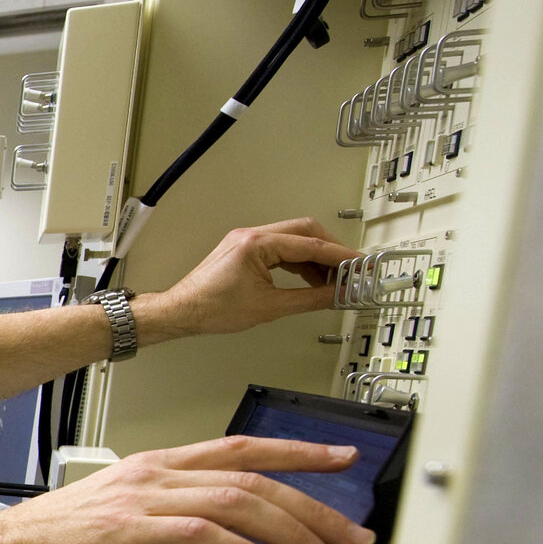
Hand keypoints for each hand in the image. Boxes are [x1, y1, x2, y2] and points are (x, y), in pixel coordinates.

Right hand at [0, 434, 376, 543]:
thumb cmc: (58, 534)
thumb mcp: (123, 509)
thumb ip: (169, 510)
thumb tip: (210, 529)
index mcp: (159, 463)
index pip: (242, 446)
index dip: (298, 452)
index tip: (341, 459)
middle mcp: (159, 471)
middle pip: (255, 477)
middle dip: (314, 506)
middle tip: (352, 534)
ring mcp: (147, 497)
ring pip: (241, 503)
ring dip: (293, 534)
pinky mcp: (134, 528)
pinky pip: (207, 536)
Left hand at [141, 218, 348, 338]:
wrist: (182, 311)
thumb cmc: (211, 308)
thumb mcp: (269, 308)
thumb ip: (310, 299)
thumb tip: (337, 295)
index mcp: (257, 243)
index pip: (311, 244)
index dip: (340, 256)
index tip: (360, 266)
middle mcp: (252, 234)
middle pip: (306, 232)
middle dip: (332, 251)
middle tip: (351, 270)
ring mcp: (248, 240)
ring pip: (294, 239)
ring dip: (316, 258)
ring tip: (333, 280)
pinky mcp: (245, 249)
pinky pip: (281, 249)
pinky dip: (299, 262)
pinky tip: (311, 278)